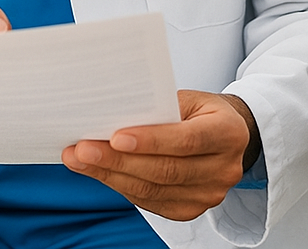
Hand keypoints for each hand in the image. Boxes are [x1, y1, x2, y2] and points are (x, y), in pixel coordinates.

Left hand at [60, 90, 260, 220]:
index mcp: (228, 133)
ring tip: (80, 160)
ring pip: (153, 190)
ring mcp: (209, 195)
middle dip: (118, 161)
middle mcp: (223, 169)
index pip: (186, 140)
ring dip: (111, 176)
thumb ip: (162, 108)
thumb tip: (115, 116)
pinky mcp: (191, 209)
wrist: (228, 135)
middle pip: (165, 170)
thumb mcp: (191, 98)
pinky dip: (121, 186)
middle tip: (82, 149)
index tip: (114, 137)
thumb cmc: (203, 111)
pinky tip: (100, 173)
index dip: (150, 141)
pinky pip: (150, 201)